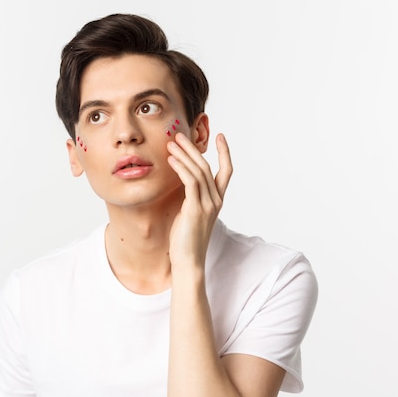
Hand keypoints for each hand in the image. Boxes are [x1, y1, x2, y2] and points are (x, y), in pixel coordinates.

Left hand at [166, 132, 232, 270]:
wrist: (188, 261)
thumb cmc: (186, 239)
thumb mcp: (190, 213)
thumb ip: (190, 197)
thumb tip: (181, 181)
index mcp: (217, 200)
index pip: (226, 171)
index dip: (225, 152)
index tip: (220, 135)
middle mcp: (216, 200)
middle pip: (207, 166)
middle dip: (193, 149)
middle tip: (179, 135)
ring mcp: (207, 205)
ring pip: (198, 171)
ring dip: (184, 155)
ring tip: (171, 145)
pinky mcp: (195, 210)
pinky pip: (190, 182)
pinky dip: (181, 168)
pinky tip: (171, 161)